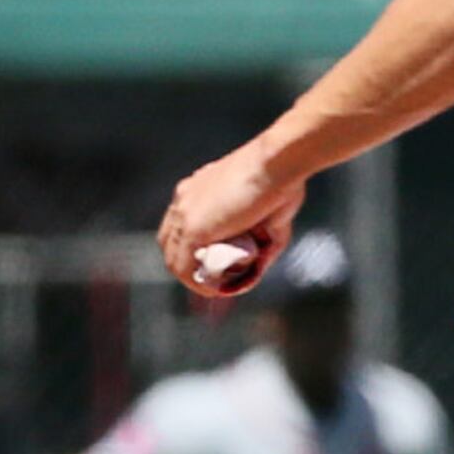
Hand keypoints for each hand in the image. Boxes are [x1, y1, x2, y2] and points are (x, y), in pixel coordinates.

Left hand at [157, 148, 303, 295]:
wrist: (278, 163)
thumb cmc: (282, 181)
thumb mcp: (271, 220)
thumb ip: (262, 249)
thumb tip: (256, 272)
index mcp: (198, 190)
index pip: (181, 226)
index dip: (196, 250)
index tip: (217, 264)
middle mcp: (184, 200)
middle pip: (172, 243)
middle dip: (191, 266)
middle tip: (218, 279)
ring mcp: (184, 213)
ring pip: (174, 257)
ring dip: (194, 278)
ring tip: (218, 288)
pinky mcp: (193, 228)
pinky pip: (184, 266)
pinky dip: (198, 283)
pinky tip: (215, 289)